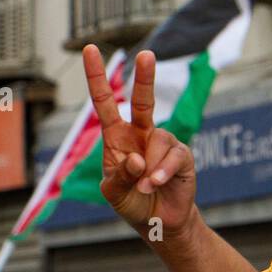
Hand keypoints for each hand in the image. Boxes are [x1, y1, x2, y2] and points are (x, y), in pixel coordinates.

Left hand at [82, 45, 197, 240]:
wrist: (159, 222)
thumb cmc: (132, 202)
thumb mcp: (114, 192)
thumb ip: (120, 176)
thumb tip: (136, 159)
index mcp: (117, 137)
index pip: (105, 102)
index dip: (97, 76)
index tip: (90, 49)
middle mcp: (140, 134)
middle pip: (143, 100)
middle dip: (145, 78)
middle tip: (147, 55)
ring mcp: (162, 143)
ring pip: (157, 140)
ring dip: (149, 168)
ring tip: (146, 187)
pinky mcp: (181, 155)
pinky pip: (172, 156)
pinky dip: (162, 172)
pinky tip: (156, 183)